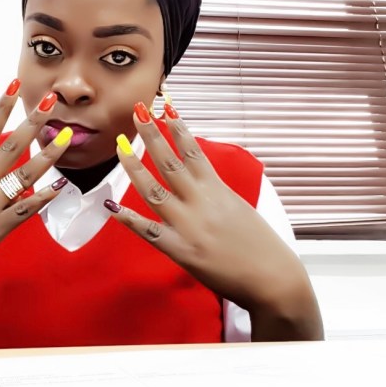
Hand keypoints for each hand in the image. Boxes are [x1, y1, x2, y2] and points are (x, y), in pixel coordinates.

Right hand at [0, 80, 71, 304]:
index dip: (2, 106)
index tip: (14, 84)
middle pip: (11, 146)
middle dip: (33, 122)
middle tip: (51, 101)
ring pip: (25, 175)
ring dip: (48, 155)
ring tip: (66, 137)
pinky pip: (25, 209)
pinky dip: (43, 197)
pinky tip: (58, 186)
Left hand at [106, 102, 322, 340]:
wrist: (273, 280)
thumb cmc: (261, 244)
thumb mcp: (239, 206)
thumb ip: (214, 191)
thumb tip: (196, 175)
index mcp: (218, 189)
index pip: (193, 151)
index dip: (178, 127)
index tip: (165, 106)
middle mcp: (201, 202)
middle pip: (170, 162)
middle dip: (152, 135)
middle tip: (138, 111)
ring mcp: (188, 226)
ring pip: (154, 191)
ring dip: (134, 167)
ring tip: (119, 146)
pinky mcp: (180, 250)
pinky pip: (149, 231)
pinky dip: (129, 219)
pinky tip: (111, 207)